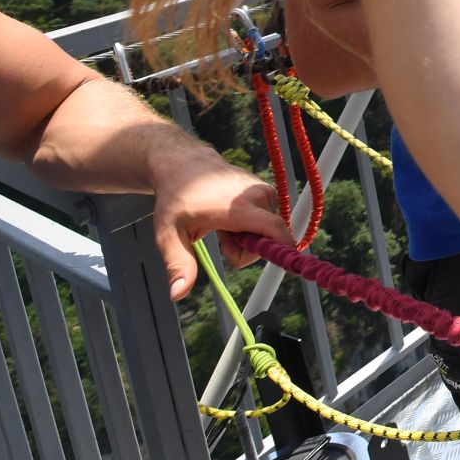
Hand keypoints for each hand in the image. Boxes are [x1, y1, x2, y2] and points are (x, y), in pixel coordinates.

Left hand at [147, 144, 293, 298]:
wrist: (184, 164)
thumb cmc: (175, 199)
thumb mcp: (168, 236)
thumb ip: (178, 264)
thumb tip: (177, 294)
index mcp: (240, 208)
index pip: (275, 230)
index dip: (285, 250)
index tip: (291, 268)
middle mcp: (259, 196)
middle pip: (267, 240)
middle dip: (245, 249)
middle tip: (221, 239)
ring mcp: (264, 190)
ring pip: (267, 231)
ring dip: (246, 237)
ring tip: (222, 223)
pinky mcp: (266, 189)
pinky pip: (266, 219)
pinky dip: (250, 225)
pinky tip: (230, 215)